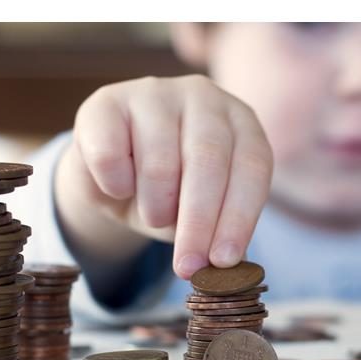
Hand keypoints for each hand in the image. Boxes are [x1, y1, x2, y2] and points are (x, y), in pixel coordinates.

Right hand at [57, 75, 272, 278]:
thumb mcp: (204, 213)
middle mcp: (205, 98)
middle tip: (187, 266)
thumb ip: (216, 234)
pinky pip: (110, 153)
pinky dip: (115, 184)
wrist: (115, 172)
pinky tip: (119, 187)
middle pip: (208, 162)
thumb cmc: (174, 194)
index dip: (239, 217)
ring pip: (160, 160)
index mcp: (242, 124)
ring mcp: (156, 92)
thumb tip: (223, 265)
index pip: (252, 168)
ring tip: (153, 216)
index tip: (223, 261)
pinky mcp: (108, 100)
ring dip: (155, 205)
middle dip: (198, 222)